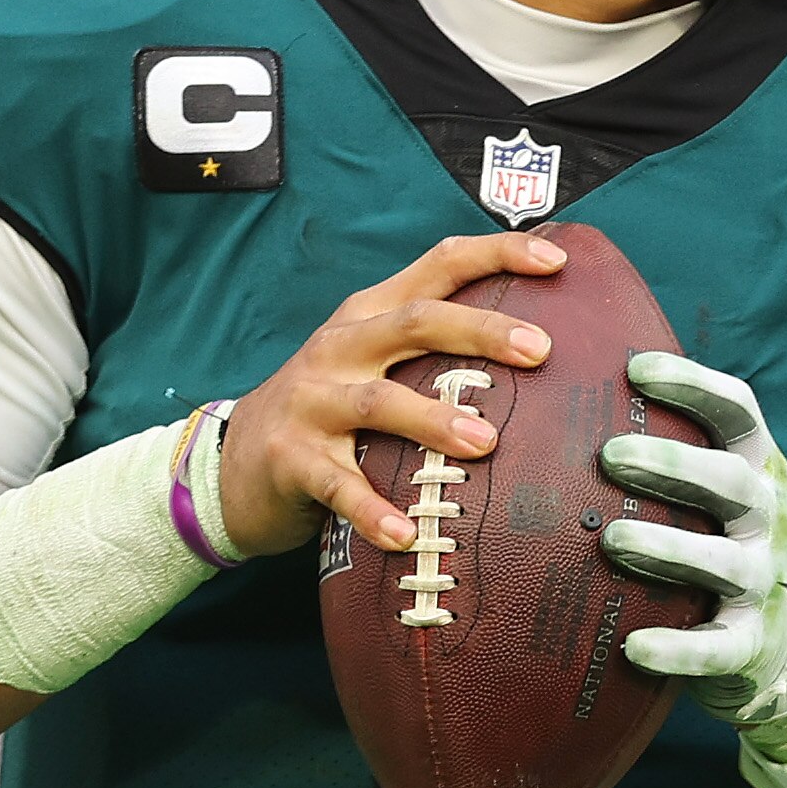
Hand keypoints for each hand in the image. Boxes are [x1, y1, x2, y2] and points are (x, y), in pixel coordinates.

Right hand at [218, 233, 559, 558]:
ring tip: (485, 444)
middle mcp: (341, 346)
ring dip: (435, 420)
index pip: (438, 265)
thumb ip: (432, 351)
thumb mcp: (370, 362)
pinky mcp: (291, 458)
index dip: (496, 254)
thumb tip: (536, 354)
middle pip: (416, 322)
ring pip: (380, 402)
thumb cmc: (327, 411)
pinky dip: (372, 509)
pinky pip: (338, 485)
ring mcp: (313, 401)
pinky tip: (405, 532)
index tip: (554, 261)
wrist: (232, 464)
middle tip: (540, 349)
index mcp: (370, 315)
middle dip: (481, 331)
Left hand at [596, 354, 786, 730]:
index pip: (737, 410)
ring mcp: (764, 580)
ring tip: (613, 538)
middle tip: (610, 454)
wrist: (779, 640)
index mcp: (757, 466)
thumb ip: (669, 446)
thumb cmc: (717, 539)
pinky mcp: (751, 642)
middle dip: (673, 463)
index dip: (693, 383)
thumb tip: (572, 385)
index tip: (635, 368)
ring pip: (724, 561)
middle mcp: (768, 516)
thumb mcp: (712, 489)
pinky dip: (678, 649)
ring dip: (669, 547)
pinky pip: (717, 647)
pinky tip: (634, 647)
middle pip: (730, 480)